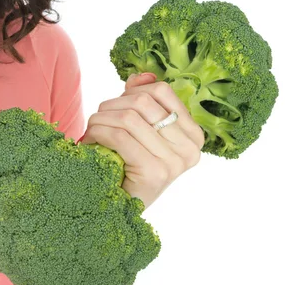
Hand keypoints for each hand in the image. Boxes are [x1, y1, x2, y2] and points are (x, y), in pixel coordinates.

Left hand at [80, 73, 204, 209]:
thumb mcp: (141, 130)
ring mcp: (175, 162)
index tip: (118, 104)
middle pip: (143, 102)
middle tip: (98, 117)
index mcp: (194, 134)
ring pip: (129, 117)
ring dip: (101, 119)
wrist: (117, 209)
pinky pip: (119, 136)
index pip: (163, 91)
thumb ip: (143, 100)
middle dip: (113, 105)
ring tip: (93, 129)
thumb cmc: (129, 165)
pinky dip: (99, 133)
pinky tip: (91, 140)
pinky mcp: (154, 173)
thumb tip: (142, 75)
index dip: (133, 91)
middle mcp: (191, 149)